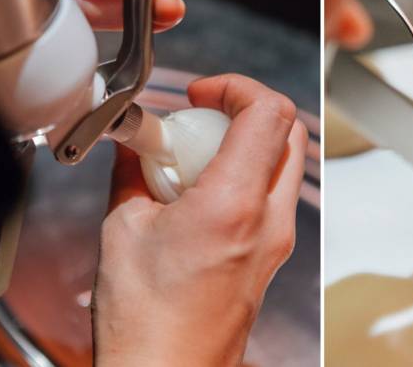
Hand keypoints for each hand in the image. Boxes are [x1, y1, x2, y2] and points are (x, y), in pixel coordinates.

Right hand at [93, 75, 307, 365]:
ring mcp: (277, 239)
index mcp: (234, 204)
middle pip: (288, 130)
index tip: (204, 93)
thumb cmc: (147, 324)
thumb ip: (133, 172)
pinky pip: (272, 193)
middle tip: (202, 116)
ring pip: (284, 161)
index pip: (268, 112)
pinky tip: (201, 191)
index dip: (237, 86)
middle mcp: (269, 219)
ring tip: (197, 156)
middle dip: (245, 109)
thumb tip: (136, 143)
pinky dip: (245, 174)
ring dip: (246, 141)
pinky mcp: (271, 253)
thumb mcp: (124, 229)